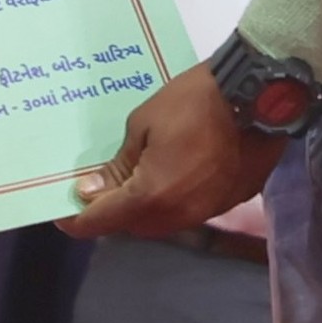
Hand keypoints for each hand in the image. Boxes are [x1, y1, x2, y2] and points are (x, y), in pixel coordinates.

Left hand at [59, 65, 282, 241]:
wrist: (259, 96)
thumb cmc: (193, 102)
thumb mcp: (143, 124)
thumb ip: (118, 165)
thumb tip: (93, 190)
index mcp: (150, 197)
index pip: (103, 221)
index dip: (78, 221)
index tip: (62, 214)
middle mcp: (178, 216)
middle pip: (133, 226)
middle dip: (112, 212)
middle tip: (98, 189)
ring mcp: (206, 212)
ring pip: (162, 221)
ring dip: (143, 208)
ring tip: (131, 181)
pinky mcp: (228, 203)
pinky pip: (189, 210)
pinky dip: (172, 199)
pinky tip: (171, 175)